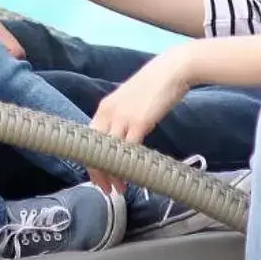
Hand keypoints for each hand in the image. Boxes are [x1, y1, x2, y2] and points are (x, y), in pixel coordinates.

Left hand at [85, 47, 194, 193]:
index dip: (90, 162)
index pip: (88, 141)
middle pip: (95, 150)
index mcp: (104, 108)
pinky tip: (132, 176)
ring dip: (113, 174)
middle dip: (98, 173)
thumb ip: (121, 118)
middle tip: (106, 189)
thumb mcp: (129, 101)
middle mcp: (109, 113)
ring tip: (119, 188)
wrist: (172, 70)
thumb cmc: (154, 85)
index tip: (96, 177)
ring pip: (111, 153)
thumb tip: (120, 138)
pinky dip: (129, 165)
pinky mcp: (139, 122)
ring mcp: (123, 118)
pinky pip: (129, 150)